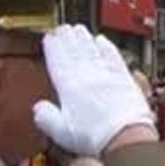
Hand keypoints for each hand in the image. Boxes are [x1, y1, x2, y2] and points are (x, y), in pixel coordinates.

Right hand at [32, 25, 154, 156]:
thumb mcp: (61, 132)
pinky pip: (113, 56)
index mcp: (69, 86)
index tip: (49, 36)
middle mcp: (87, 76)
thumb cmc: (95, 137)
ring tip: (79, 29)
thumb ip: (46, 118)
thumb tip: (38, 109)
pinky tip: (103, 41)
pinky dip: (107, 46)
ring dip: (84, 38)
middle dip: (67, 37)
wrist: (125, 136)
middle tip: (63, 27)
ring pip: (92, 50)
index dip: (52, 46)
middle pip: (74, 51)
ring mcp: (106, 75)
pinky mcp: (124, 78)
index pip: (57, 60)